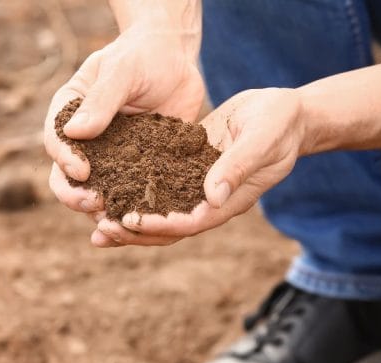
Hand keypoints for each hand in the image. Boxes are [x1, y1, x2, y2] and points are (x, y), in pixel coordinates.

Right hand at [44, 23, 204, 237]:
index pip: (56, 141)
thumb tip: (74, 134)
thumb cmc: (144, 56)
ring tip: (115, 222)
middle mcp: (83, 141)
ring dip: (101, 211)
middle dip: (75, 196)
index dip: (65, 159)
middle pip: (65, 177)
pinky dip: (130, 213)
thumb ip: (102, 100)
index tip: (82, 171)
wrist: (176, 60)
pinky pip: (127, 196)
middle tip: (95, 203)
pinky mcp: (134, 170)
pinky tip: (140, 225)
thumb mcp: (122, 71)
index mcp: (69, 113)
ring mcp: (108, 159)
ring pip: (94, 193)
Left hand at [95, 88, 307, 246]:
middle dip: (136, 232)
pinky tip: (108, 188)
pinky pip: (158, 187)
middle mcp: (210, 200)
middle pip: (169, 227)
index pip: (191, 222)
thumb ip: (238, 166)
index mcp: (230, 200)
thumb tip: (211, 196)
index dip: (161, 224)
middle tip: (101, 230)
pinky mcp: (187, 168)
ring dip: (130, 221)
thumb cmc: (280, 122)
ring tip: (95, 223)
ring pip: (159, 212)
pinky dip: (134, 191)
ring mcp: (197, 186)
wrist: (285, 112)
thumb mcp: (262, 138)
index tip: (132, 222)